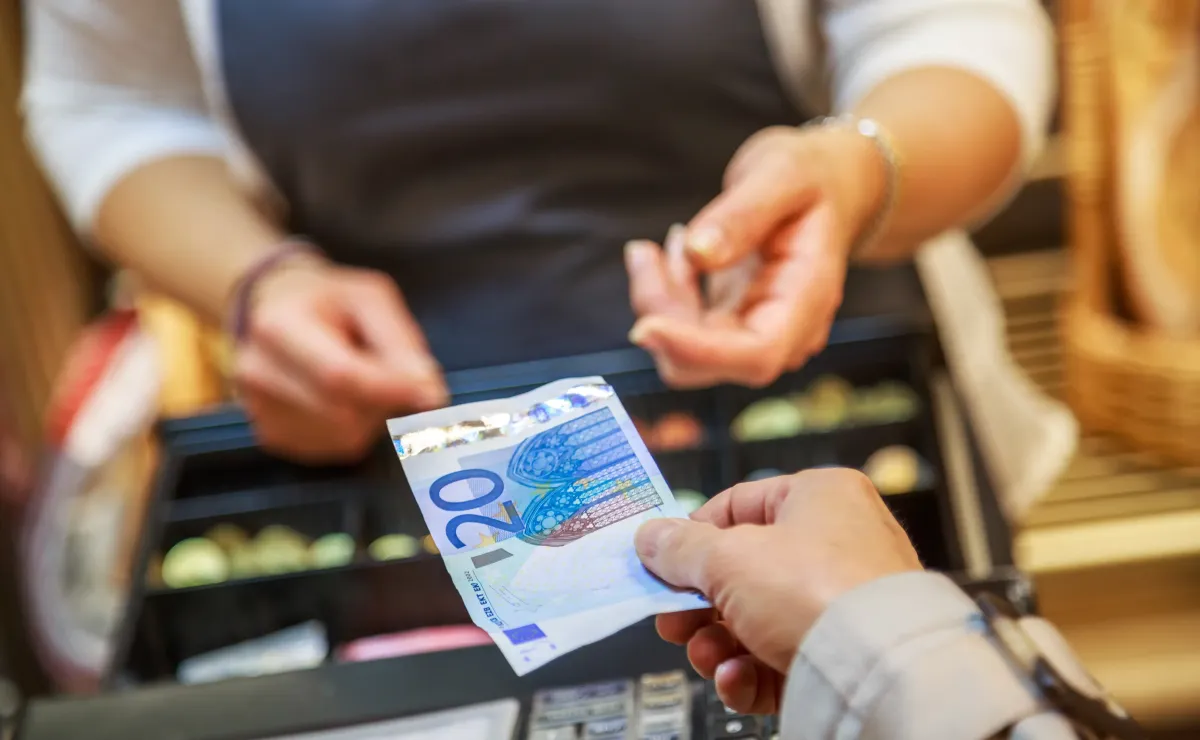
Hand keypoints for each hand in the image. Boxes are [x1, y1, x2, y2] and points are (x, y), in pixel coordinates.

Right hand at [234, 255, 448, 462]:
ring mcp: (259, 410)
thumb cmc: (328, 301)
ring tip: (360, 380)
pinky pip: (334, 449)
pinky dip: (353, 430)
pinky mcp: (272, 437)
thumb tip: (431, 395)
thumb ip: (401, 344)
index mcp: (278, 327)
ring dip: (371, 417)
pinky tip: (342, 399)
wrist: (274, 310)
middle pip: (344, 414)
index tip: (433, 395)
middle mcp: (259, 373)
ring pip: (344, 438)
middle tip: (390, 374)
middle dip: (384, 402)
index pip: (340, 376)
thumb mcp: (370, 298)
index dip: (392, 390)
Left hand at [626, 125, 886, 387]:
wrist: (830, 185)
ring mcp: (755, 332)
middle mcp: (785, 330)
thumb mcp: (783, 172)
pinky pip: (683, 331)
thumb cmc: (812, 177)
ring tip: (673, 238)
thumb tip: (698, 254)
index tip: (645, 326)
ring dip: (659, 301)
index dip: (699, 351)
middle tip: (646, 251)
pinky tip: (675, 251)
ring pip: (686, 351)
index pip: (757, 353)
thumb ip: (743, 213)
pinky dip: (664, 296)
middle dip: (663, 314)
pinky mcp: (730, 327)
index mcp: (809, 298)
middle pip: (710, 361)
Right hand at [635, 469, 920, 713]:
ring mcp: (840, 603)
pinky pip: (778, 657)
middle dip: (700, 605)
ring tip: (708, 657)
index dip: (693, 537)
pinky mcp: (838, 654)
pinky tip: (740, 680)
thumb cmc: (818, 592)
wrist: (877, 671)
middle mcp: (836, 544)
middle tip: (673, 622)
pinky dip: (750, 672)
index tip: (660, 565)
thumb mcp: (729, 558)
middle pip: (742, 572)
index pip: (738, 506)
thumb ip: (681, 548)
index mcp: (819, 497)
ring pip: (755, 621)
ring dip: (718, 644)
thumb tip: (650, 538)